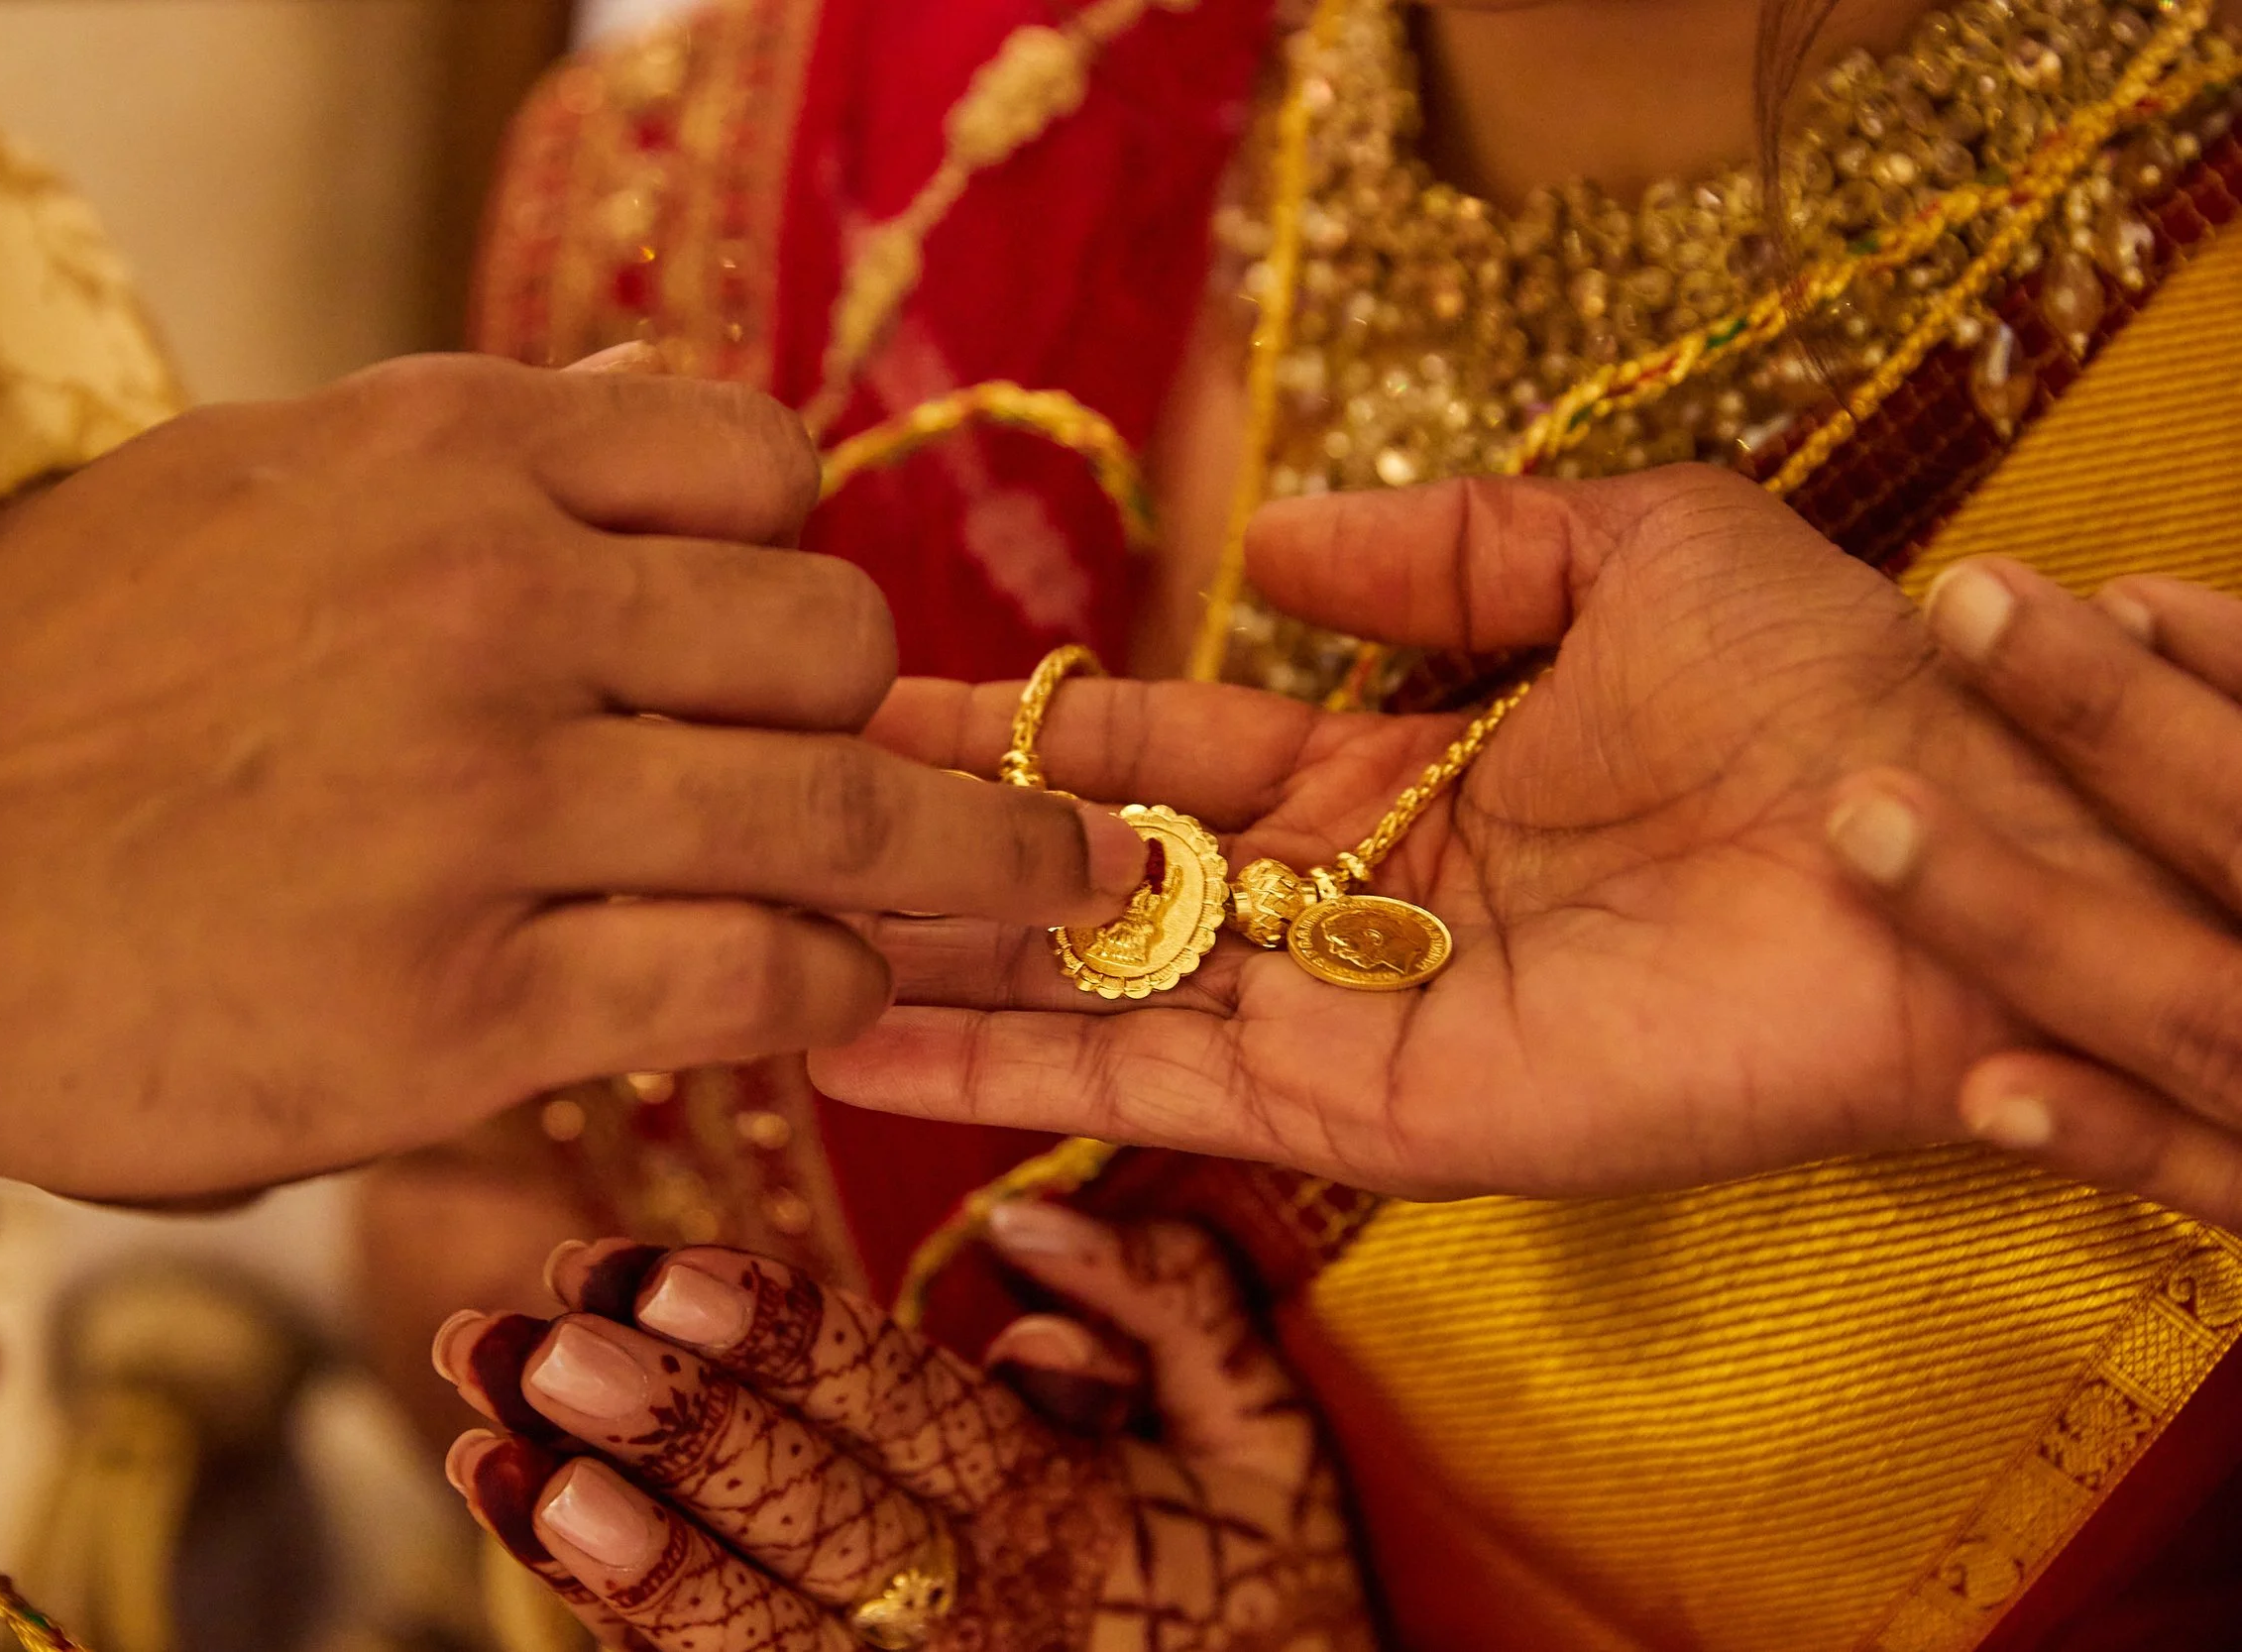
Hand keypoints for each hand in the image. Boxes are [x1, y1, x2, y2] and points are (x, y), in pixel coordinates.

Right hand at [0, 356, 1145, 1198]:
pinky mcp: (470, 1003)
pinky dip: (831, 988)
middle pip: (836, 640)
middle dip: (886, 723)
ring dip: (967, 869)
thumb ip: (469, 448)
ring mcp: (492, 806)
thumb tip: (655, 405)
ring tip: (1036, 898)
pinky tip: (832, 996)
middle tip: (892, 783)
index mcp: (444, 456)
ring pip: (844, 813)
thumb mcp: (251, 485)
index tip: (800, 641)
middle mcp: (493, 605)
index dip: (806, 562)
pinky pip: (753, 976)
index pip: (760, 470)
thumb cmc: (58, 689)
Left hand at [435, 1219, 1371, 1651]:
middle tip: (545, 1341)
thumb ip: (1173, 1312)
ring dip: (610, 1538)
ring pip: (740, 1627)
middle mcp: (976, 1618)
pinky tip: (519, 1509)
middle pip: (808, 1522)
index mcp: (1069, 1519)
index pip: (917, 1421)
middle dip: (674, 1431)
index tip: (673, 1271)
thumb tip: (1024, 1229)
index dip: (793, 1351)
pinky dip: (612, 1605)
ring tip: (494, 1442)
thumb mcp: (1266, 1442)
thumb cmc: (1264, 1595)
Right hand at [812, 467, 2176, 1197]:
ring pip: (1090, 999)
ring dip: (929, 970)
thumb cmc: (1820, 684)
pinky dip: (1005, 1080)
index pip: (1162, 756)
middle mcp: (1345, 907)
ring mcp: (1344, 1019)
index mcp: (1395, 774)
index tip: (881, 701)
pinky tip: (858, 1047)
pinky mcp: (1364, 1119)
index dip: (1026, 730)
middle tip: (767, 809)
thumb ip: (1441, 545)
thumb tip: (1266, 539)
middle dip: (936, 851)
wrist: (1942, 843)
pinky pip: (1156, 1094)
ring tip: (764, 933)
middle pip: (1094, 885)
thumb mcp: (1628, 543)